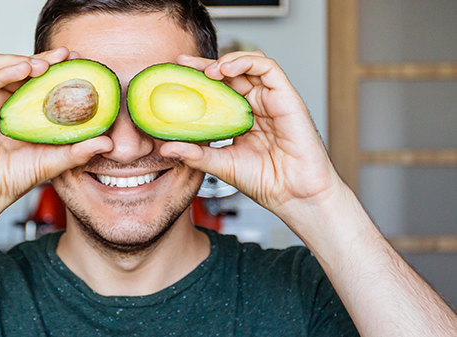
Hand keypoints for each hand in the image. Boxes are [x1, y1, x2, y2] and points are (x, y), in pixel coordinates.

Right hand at [0, 47, 112, 210]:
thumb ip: (78, 151)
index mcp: (18, 109)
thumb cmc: (9, 179)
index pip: (36, 78)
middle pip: (18, 66)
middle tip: (65, 56)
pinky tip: (22, 70)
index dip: (56, 66)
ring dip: (22, 60)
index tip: (78, 62)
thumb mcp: (52, 162)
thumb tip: (108, 142)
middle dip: (43, 58)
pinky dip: (3, 71)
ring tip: (44, 65)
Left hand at [161, 51, 343, 218]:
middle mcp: (257, 106)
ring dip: (227, 60)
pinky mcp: (288, 98)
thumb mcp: (220, 165)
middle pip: (231, 73)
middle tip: (183, 63)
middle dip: (205, 64)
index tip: (176, 74)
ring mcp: (272, 100)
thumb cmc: (265, 182)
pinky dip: (247, 62)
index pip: (218, 89)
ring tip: (207, 71)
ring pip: (250, 64)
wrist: (294, 196)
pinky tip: (227, 68)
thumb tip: (166, 148)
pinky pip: (269, 68)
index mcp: (241, 118)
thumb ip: (195, 154)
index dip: (197, 79)